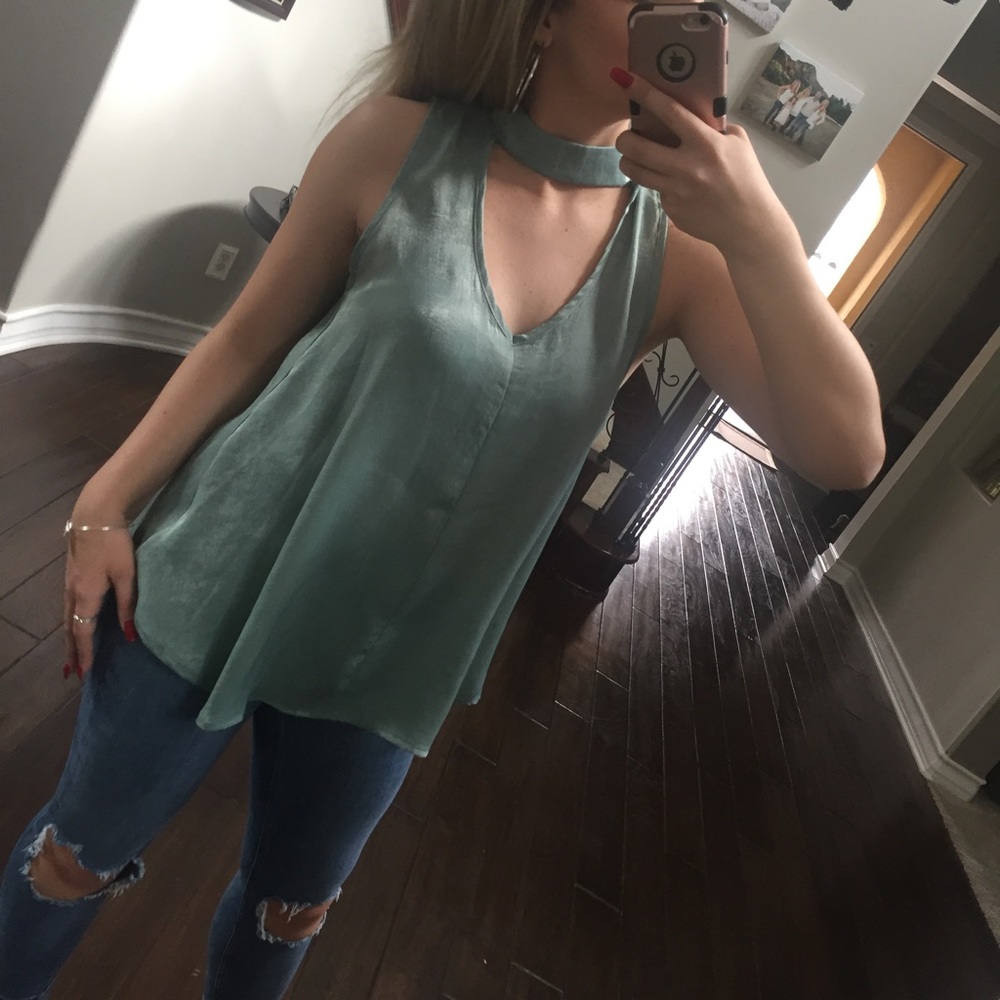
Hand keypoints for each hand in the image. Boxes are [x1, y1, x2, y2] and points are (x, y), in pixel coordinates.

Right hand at [63, 510, 137, 676]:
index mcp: (86, 595)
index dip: (84, 653)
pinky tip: (74, 624)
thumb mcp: (126, 575)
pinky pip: (67, 607)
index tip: (83, 673)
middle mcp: (72, 593)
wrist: (94, 516)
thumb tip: (129, 635)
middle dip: (71, 652)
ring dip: (68, 639)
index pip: (83, 632)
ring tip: (71, 656)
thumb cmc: (114, 545)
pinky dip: (69, 622)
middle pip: (69, 629)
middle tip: (71, 673)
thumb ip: (127, 604)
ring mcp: (69, 583)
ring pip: (66, 618)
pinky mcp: (71, 575)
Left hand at [612, 72, 798, 260]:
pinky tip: (675, 187)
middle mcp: (686, 167)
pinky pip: (657, 192)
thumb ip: (713, 129)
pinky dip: (660, 185)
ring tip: (633, 157)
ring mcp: (676, 191)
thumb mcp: (738, 144)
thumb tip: (690, 118)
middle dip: (624, 139)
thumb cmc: (747, 179)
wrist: (749, 225)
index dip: (644, 93)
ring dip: (629, 162)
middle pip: (638, 148)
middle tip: (625, 138)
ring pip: (637, 172)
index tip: (624, 79)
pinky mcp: (671, 210)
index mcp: (706, 144)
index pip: (669, 112)